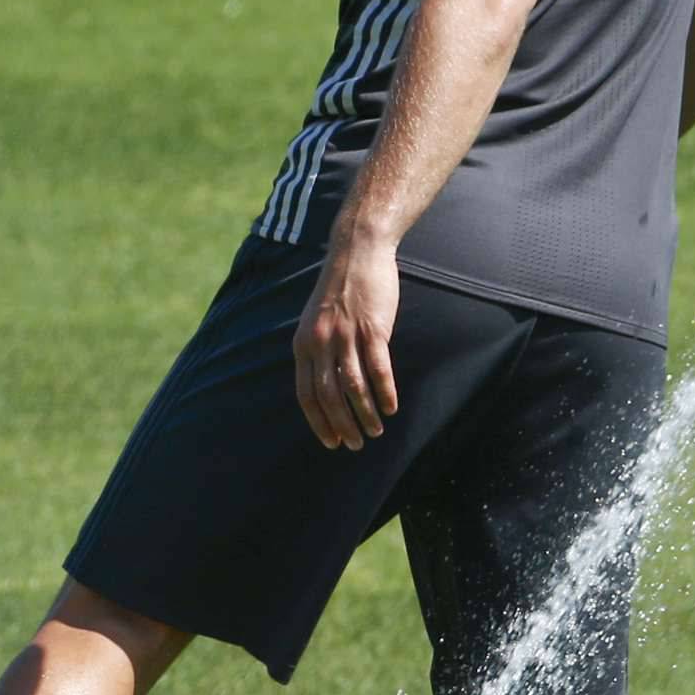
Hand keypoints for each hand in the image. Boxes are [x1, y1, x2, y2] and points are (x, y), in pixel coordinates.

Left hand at [293, 233, 400, 450]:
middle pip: (329, 395)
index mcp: (303, 343)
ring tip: (375, 431)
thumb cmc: (340, 288)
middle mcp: (321, 342)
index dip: (318, 421)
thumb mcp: (316, 320)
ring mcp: (347, 335)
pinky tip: (391, 407)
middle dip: (342, 425)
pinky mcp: (373, 328)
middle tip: (355, 444)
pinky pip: (379, 369)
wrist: (358, 250)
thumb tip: (326, 385)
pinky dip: (385, 392)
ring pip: (354, 387)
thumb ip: (318, 349)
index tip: (330, 441)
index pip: (306, 393)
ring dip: (365, 414)